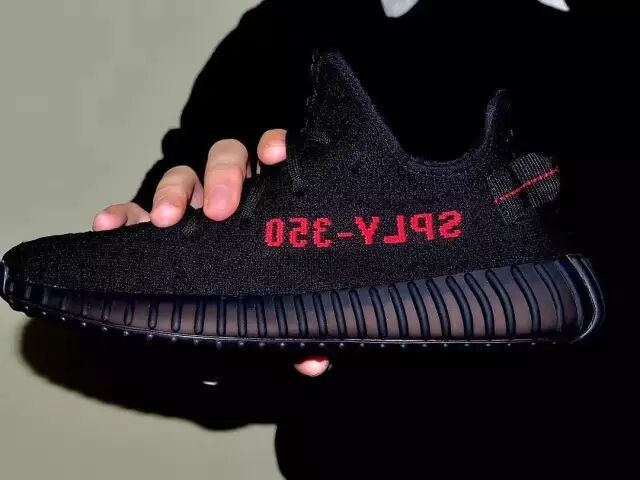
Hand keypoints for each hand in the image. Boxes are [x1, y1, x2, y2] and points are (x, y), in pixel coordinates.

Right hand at [93, 129, 329, 377]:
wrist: (223, 311)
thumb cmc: (258, 299)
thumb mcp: (278, 313)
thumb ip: (297, 332)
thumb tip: (313, 363)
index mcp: (266, 204)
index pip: (272, 161)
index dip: (273, 148)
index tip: (275, 156)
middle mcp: (230, 196)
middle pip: (227, 159)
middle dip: (223, 175)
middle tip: (221, 210)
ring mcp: (191, 207)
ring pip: (182, 177)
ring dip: (173, 192)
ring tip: (165, 220)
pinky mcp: (153, 225)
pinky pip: (133, 211)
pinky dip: (122, 214)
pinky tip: (108, 225)